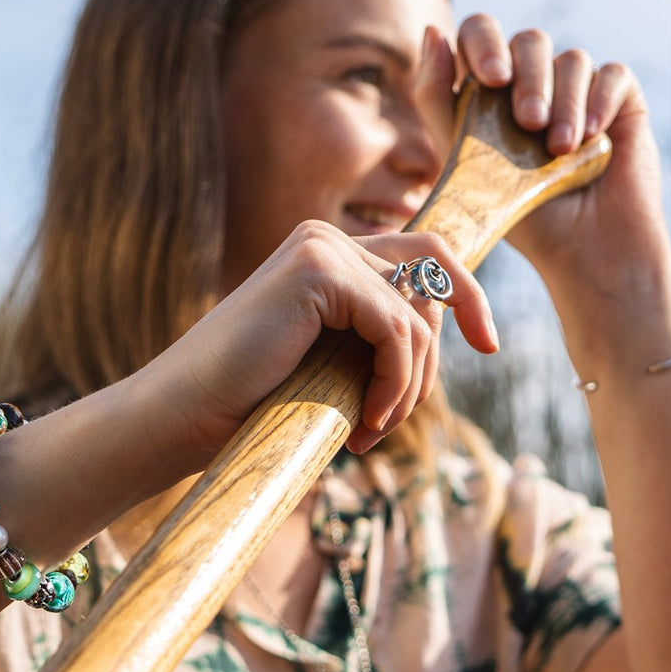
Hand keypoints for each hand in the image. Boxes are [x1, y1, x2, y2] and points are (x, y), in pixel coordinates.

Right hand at [148, 221, 498, 463]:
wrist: (181, 415)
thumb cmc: (243, 404)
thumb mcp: (325, 365)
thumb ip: (370, 341)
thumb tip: (440, 338)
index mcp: (326, 254)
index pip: (425, 260)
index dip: (466, 298)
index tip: (488, 346)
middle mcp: (327, 239)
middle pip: (436, 273)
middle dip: (446, 344)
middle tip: (403, 414)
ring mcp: (323, 248)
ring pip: (418, 316)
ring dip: (408, 387)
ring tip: (370, 432)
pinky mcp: (318, 271)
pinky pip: (396, 328)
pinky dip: (394, 383)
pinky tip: (365, 424)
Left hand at [418, 17, 670, 312]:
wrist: (580, 253)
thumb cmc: (516, 215)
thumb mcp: (463, 162)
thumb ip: (437, 102)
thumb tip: (431, 31)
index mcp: (491, 92)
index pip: (480, 35)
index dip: (483, 41)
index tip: (490, 78)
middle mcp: (534, 83)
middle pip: (528, 41)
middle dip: (527, 78)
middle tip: (527, 123)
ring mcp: (578, 88)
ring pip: (570, 58)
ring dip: (563, 102)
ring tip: (558, 150)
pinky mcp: (620, 99)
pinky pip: (611, 74)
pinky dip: (598, 103)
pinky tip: (589, 141)